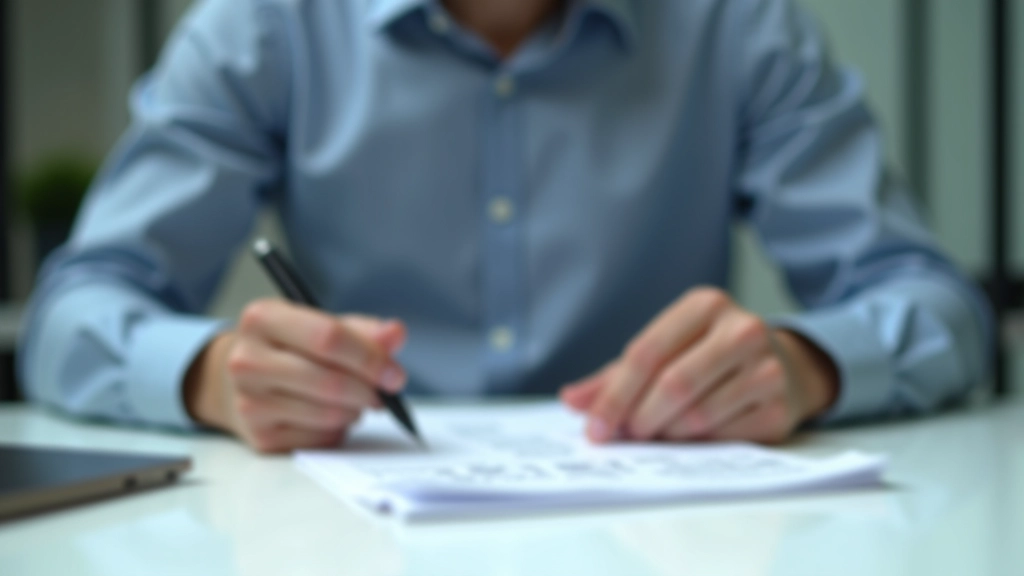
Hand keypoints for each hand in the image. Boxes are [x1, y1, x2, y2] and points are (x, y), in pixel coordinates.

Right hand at [184, 299, 406, 452]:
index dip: (369, 358)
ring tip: (354, 400)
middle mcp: (247, 359)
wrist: (241, 381)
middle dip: (368, 390)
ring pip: (327, 414)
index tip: (394, 373)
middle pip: (330, 381)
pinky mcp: (259, 436)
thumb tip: (396, 333)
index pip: (328, 338)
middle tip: (385, 393)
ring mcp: (249, 400)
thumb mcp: (322, 326)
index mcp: (263, 318)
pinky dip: (337, 429)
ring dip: (354, 410)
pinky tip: (330, 415)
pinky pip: (319, 438)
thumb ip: (363, 331)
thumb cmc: (291, 348)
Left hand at [560, 287, 837, 443]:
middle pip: (673, 384)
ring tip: (659, 434)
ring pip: (699, 415)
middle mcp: (742, 328)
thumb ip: (614, 377)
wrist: (785, 367)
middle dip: (640, 418)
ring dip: (668, 435)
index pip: (646, 352)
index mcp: (705, 305)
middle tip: (626, 436)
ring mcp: (767, 366)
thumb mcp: (663, 353)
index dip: (614, 395)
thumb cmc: (708, 358)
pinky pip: (724, 437)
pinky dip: (698, 445)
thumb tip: (571, 401)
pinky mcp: (779, 406)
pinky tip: (692, 438)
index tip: (594, 429)